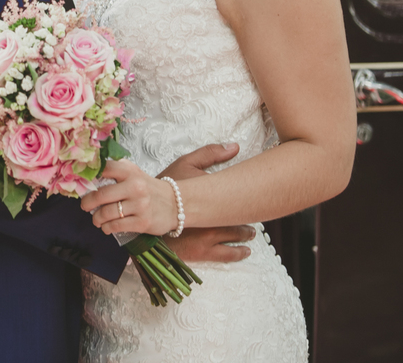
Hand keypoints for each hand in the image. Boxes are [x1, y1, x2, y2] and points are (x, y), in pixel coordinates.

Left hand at [79, 159, 178, 236]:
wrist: (176, 204)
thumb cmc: (148, 188)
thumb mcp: (134, 174)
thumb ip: (115, 172)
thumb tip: (88, 176)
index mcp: (130, 172)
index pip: (104, 168)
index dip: (89, 176)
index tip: (81, 183)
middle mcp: (135, 186)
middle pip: (101, 195)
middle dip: (88, 203)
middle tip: (84, 206)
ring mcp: (140, 205)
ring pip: (107, 213)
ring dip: (96, 218)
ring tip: (96, 219)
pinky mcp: (142, 222)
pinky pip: (116, 226)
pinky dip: (107, 228)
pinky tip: (106, 227)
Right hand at [158, 142, 254, 261]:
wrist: (144, 212)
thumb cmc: (165, 187)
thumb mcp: (185, 164)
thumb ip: (210, 153)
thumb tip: (235, 146)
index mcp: (211, 195)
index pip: (242, 196)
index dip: (253, 195)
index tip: (258, 194)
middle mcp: (214, 217)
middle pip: (242, 217)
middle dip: (251, 219)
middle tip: (256, 216)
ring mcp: (209, 236)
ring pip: (238, 237)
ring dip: (247, 236)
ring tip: (251, 234)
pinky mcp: (203, 251)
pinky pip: (228, 255)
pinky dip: (239, 252)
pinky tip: (245, 251)